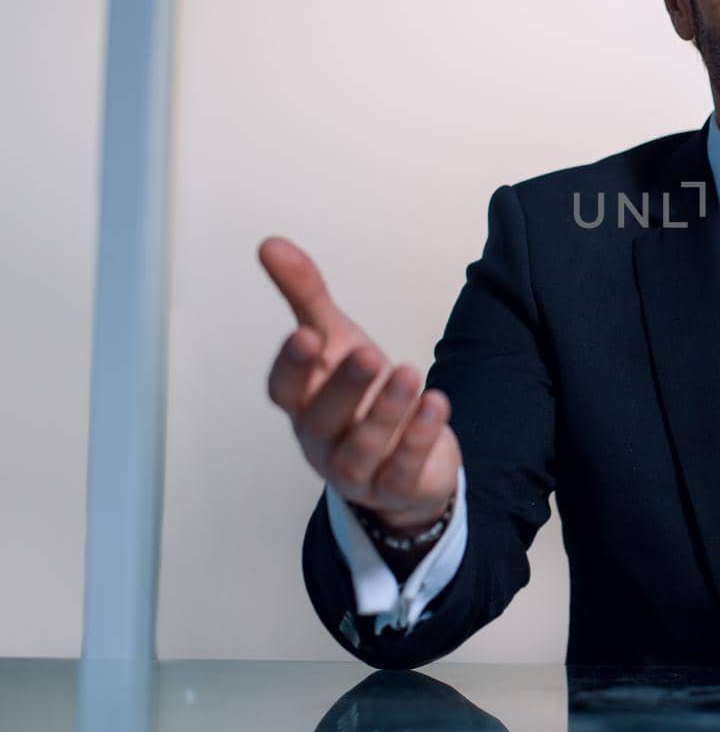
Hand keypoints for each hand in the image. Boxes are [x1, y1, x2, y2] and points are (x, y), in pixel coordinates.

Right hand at [259, 236, 460, 532]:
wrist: (402, 457)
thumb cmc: (359, 393)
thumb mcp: (337, 339)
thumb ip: (306, 295)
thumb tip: (270, 243)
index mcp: (302, 403)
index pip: (285, 390)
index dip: (293, 366)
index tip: (307, 335)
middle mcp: (322, 440)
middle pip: (324, 419)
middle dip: (345, 388)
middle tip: (370, 355)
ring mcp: (357, 470)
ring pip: (363, 449)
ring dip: (387, 412)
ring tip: (410, 374)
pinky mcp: (395, 488)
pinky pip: (403, 469)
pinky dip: (419, 437)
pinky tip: (437, 403)